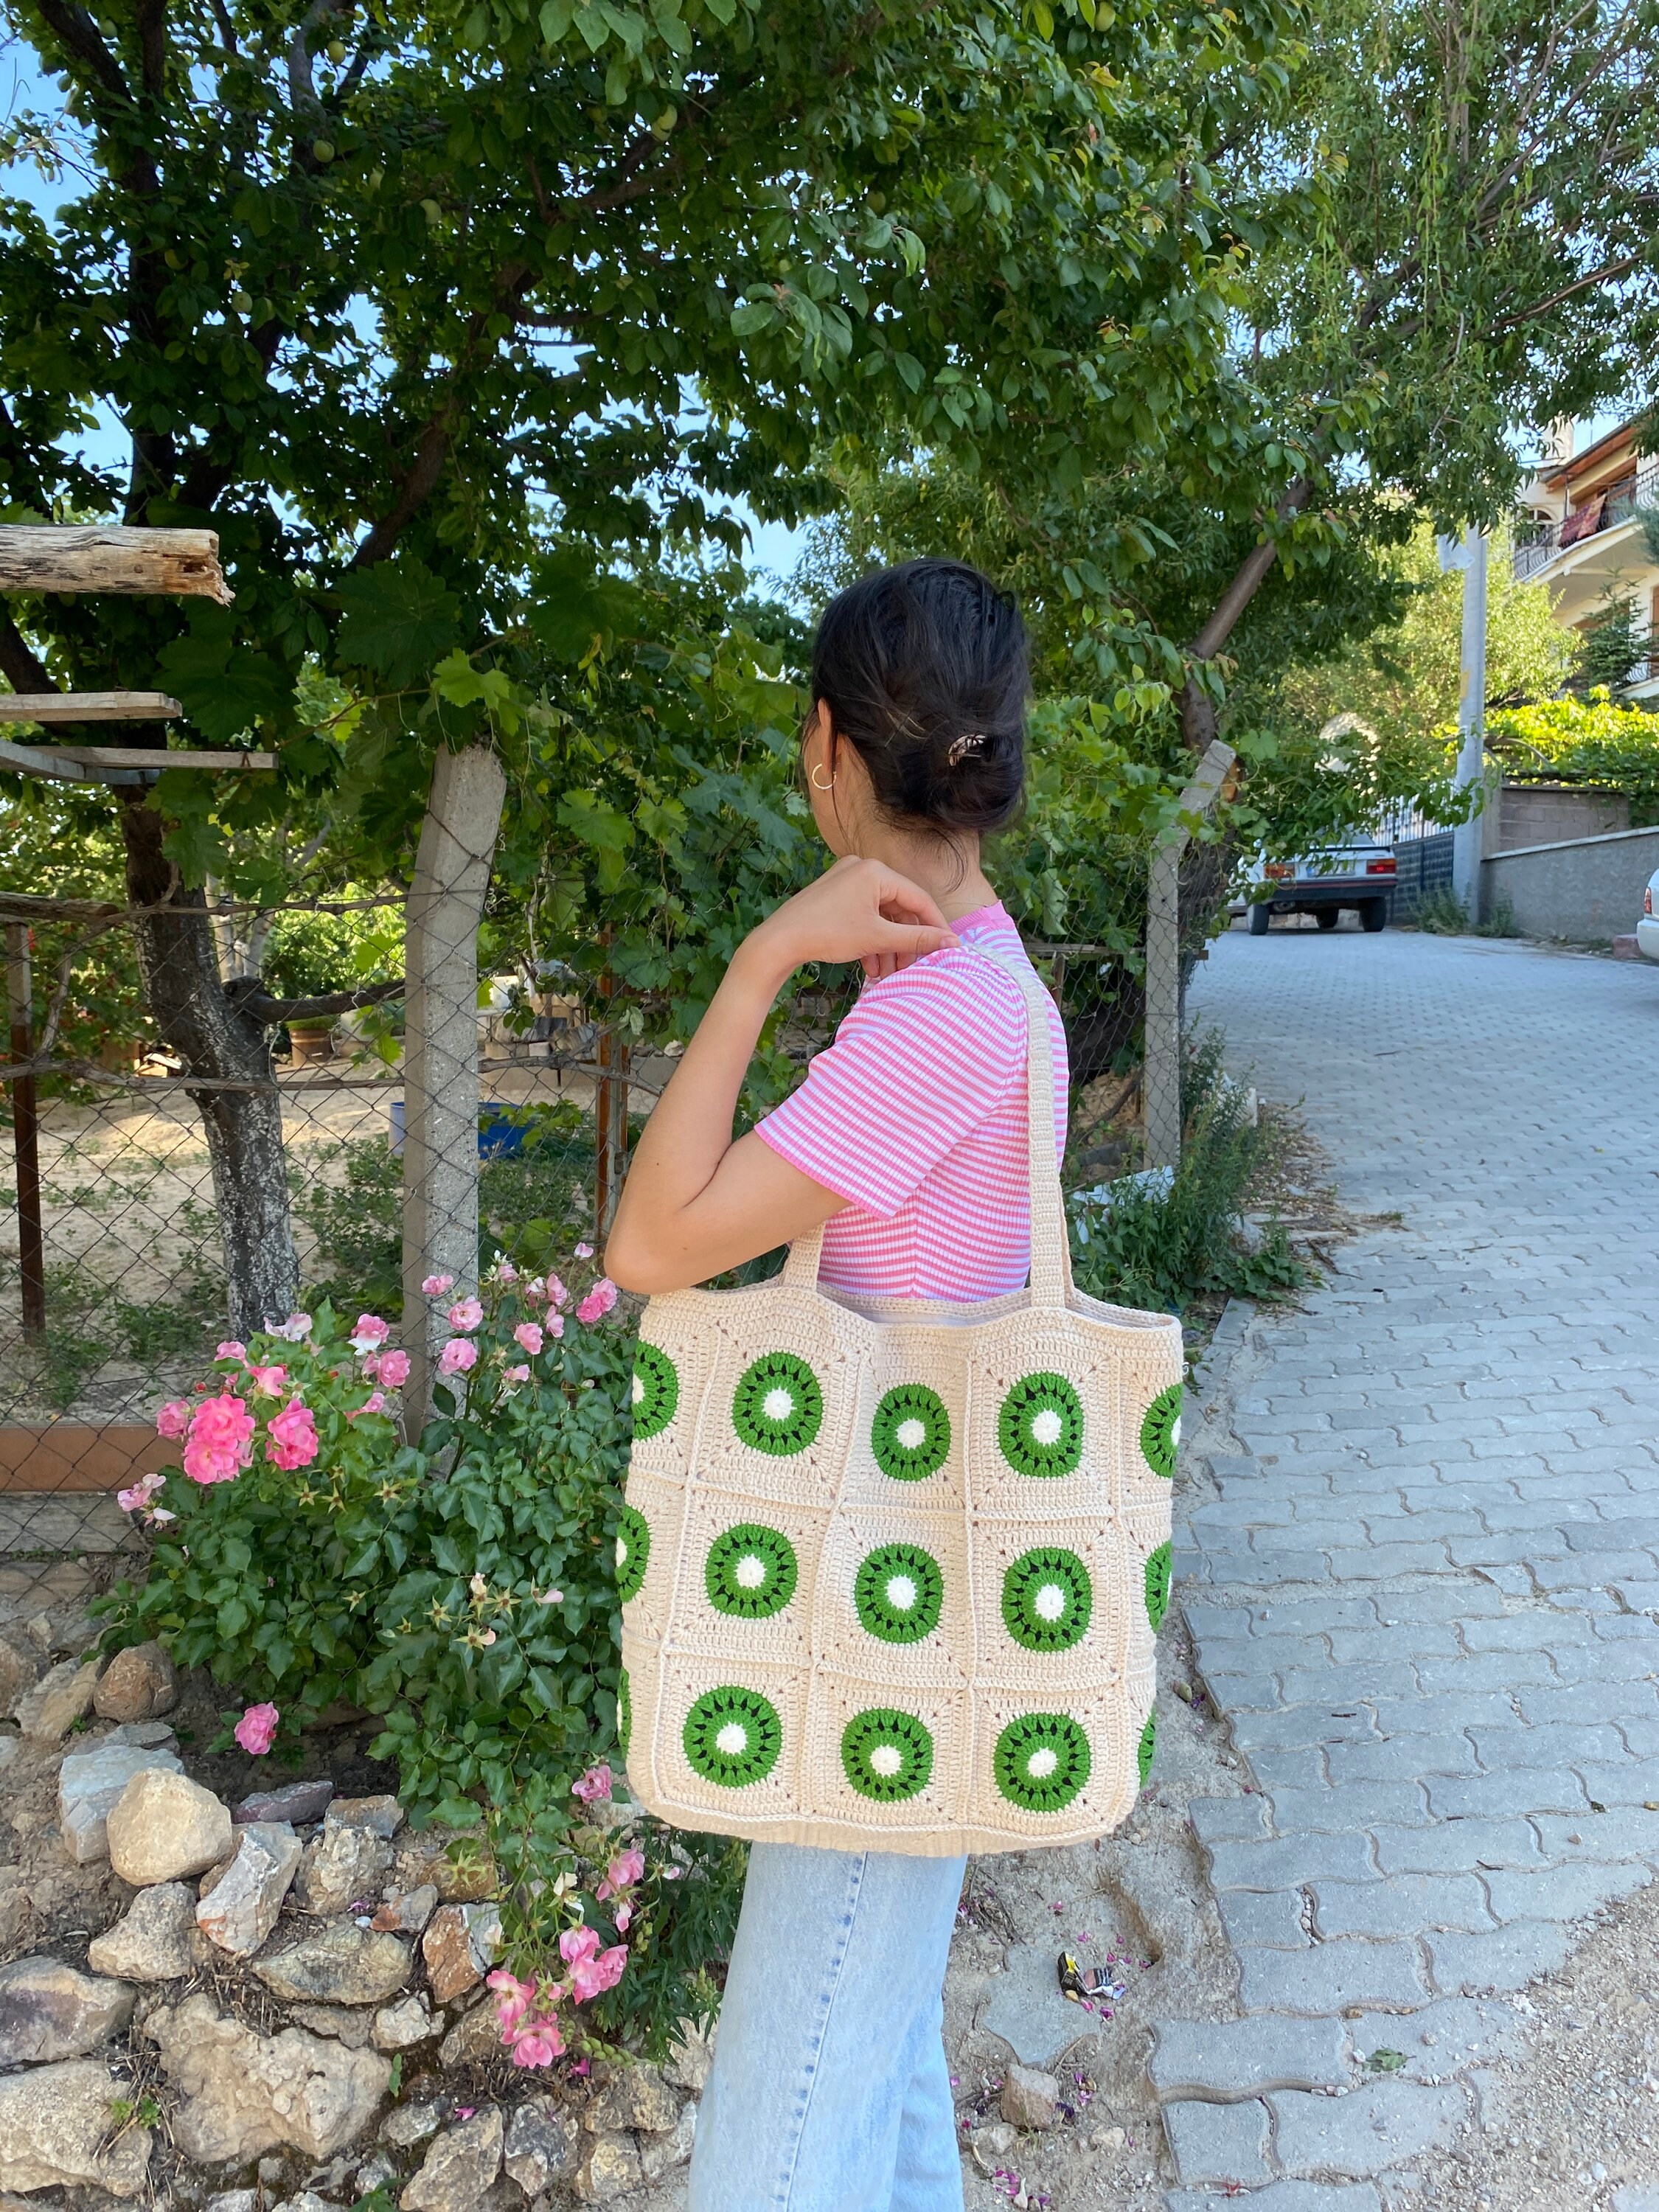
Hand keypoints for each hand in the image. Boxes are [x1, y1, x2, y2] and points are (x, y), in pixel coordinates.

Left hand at [743, 856, 959, 982]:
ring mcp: (847, 880)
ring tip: (888, 973)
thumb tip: (953, 943)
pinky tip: (870, 966)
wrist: (778, 941)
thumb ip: (918, 938)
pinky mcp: (836, 894)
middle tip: (912, 967)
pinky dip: (871, 939)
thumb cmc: (828, 934)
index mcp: (876, 871)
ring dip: (888, 946)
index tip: (947, 949)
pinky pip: (864, 915)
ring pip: (881, 916)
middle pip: (899, 908)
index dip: (935, 926)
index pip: (919, 898)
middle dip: (906, 942)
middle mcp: (863, 868)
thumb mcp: (878, 938)